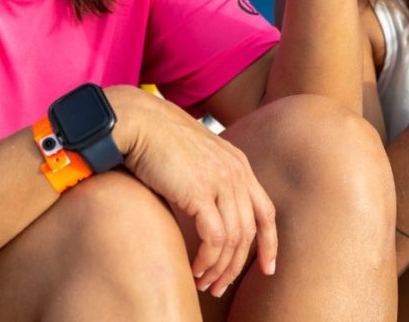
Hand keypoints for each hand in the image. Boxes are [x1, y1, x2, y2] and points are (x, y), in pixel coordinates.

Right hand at [106, 86, 276, 295]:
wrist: (138, 121)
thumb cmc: (158, 139)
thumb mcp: (196, 157)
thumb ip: (209, 179)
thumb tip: (207, 210)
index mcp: (238, 164)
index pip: (266, 211)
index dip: (270, 243)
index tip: (266, 268)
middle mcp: (236, 172)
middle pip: (251, 231)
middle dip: (238, 266)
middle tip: (220, 287)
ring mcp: (221, 181)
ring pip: (234, 240)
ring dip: (220, 268)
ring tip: (204, 283)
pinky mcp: (200, 192)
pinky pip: (215, 239)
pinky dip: (207, 260)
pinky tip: (195, 269)